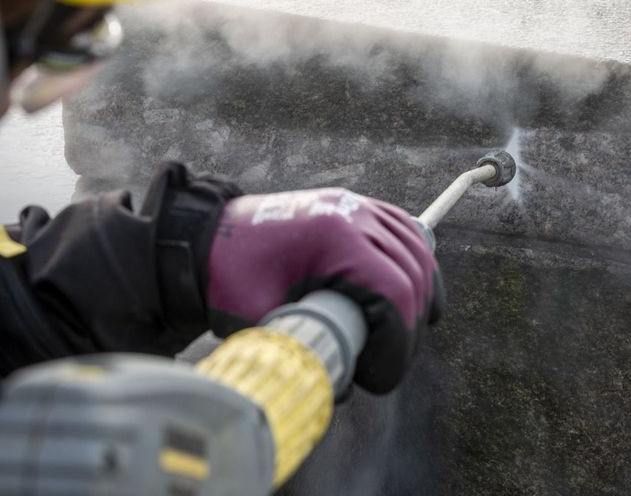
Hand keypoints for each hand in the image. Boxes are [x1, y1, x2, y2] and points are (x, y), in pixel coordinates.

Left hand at [205, 188, 442, 392]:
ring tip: (402, 340)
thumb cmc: (230, 278)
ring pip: (417, 254)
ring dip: (422, 299)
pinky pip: (404, 233)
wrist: (209, 238)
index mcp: (334, 239)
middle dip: (408, 332)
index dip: (397, 345)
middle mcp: (353, 216)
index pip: (394, 295)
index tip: (380, 377)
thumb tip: (343, 386)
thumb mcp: (263, 322)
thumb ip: (303, 354)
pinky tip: (414, 294)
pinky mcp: (355, 208)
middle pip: (413, 278)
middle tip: (384, 368)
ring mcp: (357, 207)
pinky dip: (416, 264)